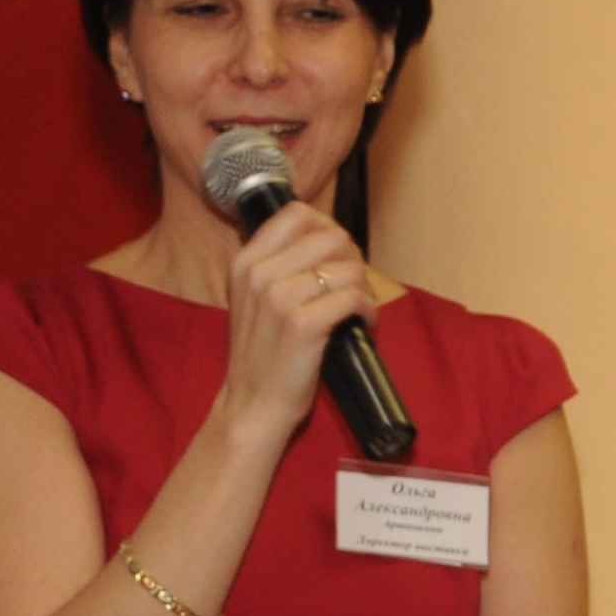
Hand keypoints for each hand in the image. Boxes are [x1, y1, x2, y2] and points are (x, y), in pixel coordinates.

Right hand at [218, 202, 373, 440]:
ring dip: (364, 289)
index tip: (336, 256)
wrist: (252, 403)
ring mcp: (279, 297)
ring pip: (349, 268)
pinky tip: (362, 325)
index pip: (297, 213)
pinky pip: (355, 297)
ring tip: (358, 310)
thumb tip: (330, 239)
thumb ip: (280, 266)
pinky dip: (369, 311)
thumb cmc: (264, 352)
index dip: (328, 229)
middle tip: (354, 286)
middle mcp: (259, 273)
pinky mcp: (303, 324)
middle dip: (353, 260)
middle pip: (332, 236)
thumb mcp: (255, 299)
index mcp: (246, 261)